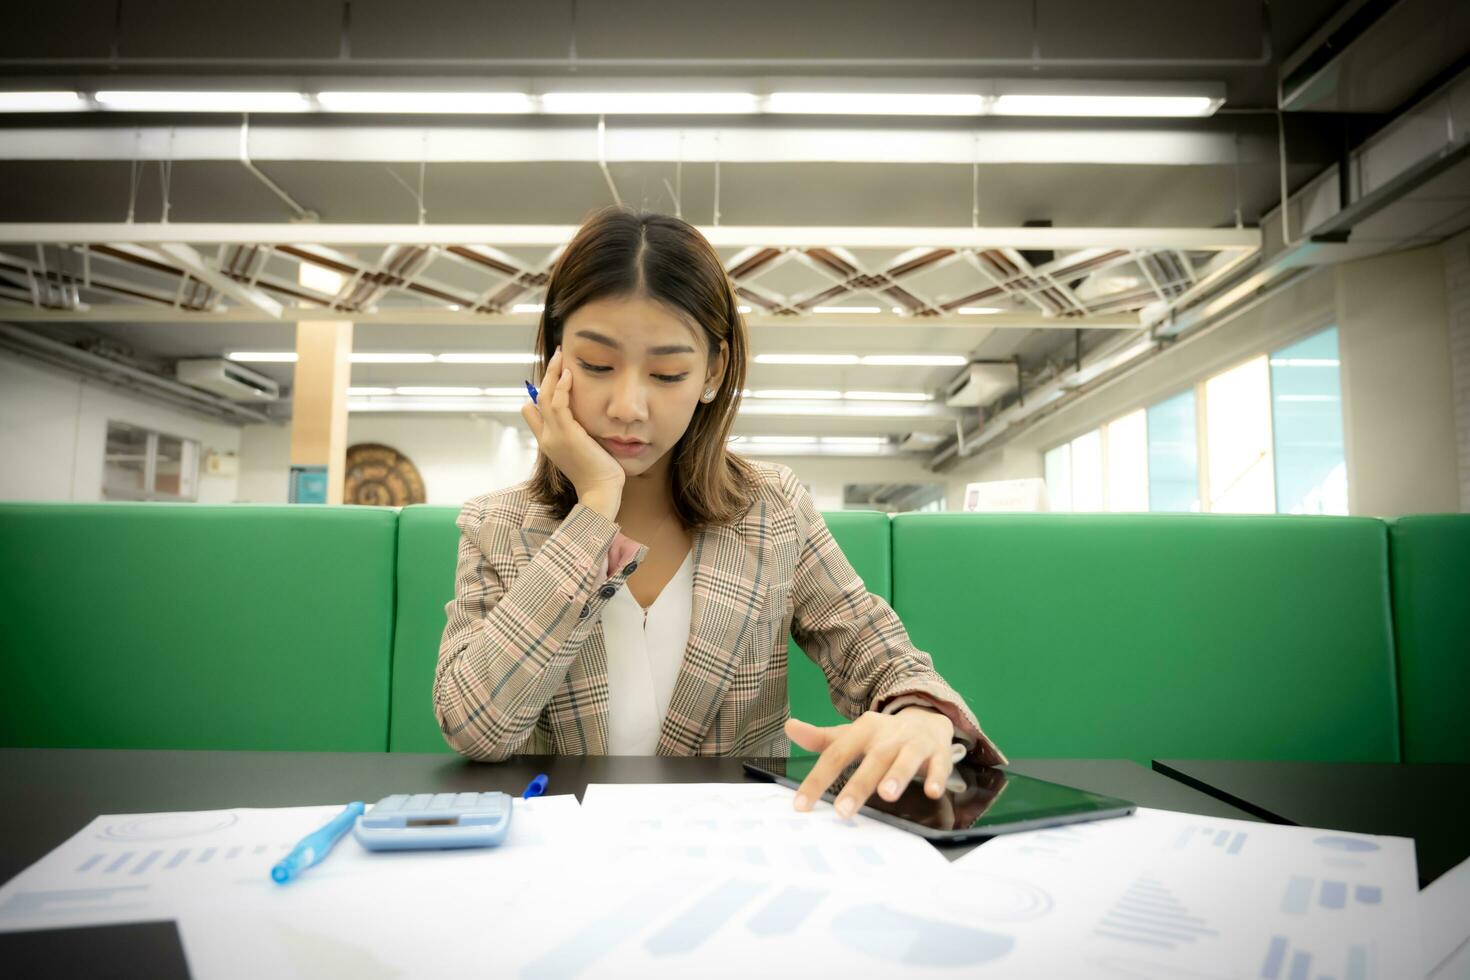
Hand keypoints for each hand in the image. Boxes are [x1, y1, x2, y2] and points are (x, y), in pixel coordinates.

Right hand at [521, 345, 625, 503]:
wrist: (600, 492)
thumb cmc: (599, 474)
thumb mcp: (585, 450)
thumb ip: (579, 434)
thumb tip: (582, 420)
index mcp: (549, 442)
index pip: (533, 413)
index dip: (539, 393)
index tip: (553, 376)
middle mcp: (547, 438)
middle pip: (538, 399)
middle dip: (546, 376)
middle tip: (557, 357)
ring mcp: (554, 436)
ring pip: (545, 397)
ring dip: (552, 374)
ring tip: (560, 356)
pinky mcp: (567, 434)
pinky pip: (558, 404)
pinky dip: (561, 387)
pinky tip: (568, 374)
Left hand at [784, 707, 956, 818]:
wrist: (925, 717)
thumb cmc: (882, 736)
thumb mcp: (851, 735)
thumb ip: (821, 738)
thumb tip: (789, 727)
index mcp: (862, 731)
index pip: (836, 755)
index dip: (817, 780)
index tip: (801, 806)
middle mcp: (887, 736)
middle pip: (872, 759)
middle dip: (858, 785)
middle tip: (843, 811)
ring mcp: (914, 743)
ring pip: (905, 758)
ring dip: (897, 776)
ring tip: (886, 795)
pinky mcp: (938, 751)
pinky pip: (940, 765)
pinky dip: (936, 777)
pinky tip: (932, 792)